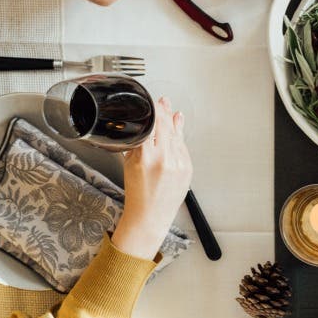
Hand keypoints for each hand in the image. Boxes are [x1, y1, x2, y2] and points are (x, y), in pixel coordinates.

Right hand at [112, 98, 192, 259]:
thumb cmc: (137, 194)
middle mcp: (164, 159)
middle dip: (164, 111)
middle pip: (165, 126)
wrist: (150, 216)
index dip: (152, 111)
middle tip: (162, 101)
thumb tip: (142, 126)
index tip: (151, 102)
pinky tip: (178, 125)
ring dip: (173, 121)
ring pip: (176, 135)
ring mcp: (178, 163)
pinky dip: (179, 136)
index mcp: (146, 157)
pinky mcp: (188, 168)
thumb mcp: (129, 166)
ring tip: (170, 110)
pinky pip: (183, 146)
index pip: (151, 125)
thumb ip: (135, 144)